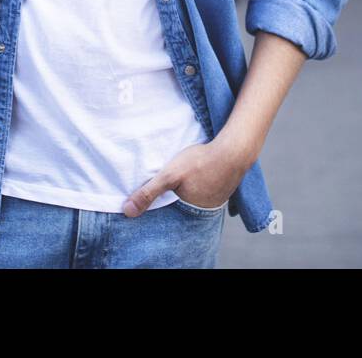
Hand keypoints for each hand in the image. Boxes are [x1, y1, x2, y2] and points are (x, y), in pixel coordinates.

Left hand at [121, 138, 252, 216]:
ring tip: (186, 178)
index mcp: (191, 211)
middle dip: (177, 198)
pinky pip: (209, 187)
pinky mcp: (225, 185)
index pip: (172, 214)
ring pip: (198, 196)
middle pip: (185, 205)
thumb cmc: (201, 161)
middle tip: (173, 185)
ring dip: (191, 189)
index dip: (163, 207)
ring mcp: (218, 198)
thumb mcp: (169, 175)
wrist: (234, 148)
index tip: (158, 198)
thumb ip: (148, 193)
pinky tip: (200, 172)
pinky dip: (203, 182)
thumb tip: (127, 211)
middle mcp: (207, 209)